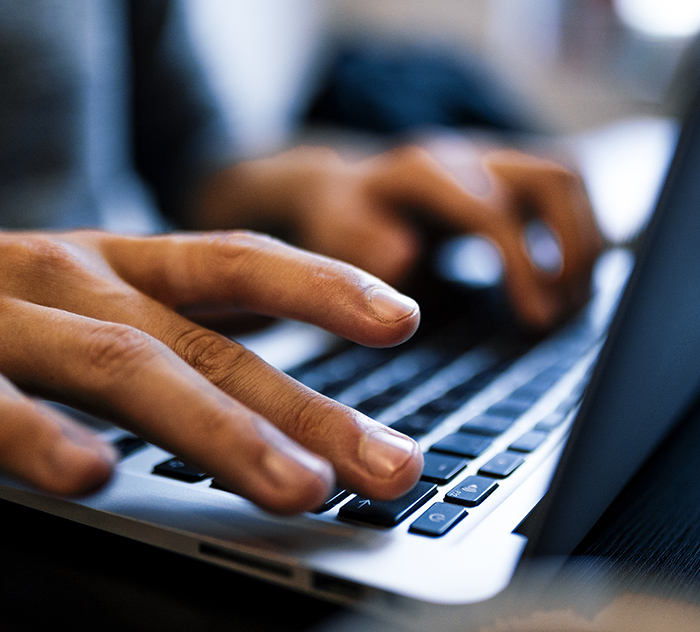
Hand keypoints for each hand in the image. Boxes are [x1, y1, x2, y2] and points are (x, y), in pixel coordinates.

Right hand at [0, 230, 422, 513]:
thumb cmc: (12, 311)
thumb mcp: (105, 306)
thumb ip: (183, 336)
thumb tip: (284, 402)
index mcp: (123, 268)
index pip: (240, 264)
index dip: (322, 284)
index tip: (400, 316)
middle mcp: (75, 282)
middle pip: (211, 343)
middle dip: (308, 408)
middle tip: (391, 465)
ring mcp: (5, 320)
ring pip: (127, 369)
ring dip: (220, 432)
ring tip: (300, 489)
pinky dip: (40, 438)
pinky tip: (96, 480)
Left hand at [198, 143, 602, 329]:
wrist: (344, 189)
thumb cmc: (342, 221)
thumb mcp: (337, 236)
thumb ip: (365, 246)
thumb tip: (405, 256)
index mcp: (422, 171)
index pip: (492, 210)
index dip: (524, 265)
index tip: (538, 319)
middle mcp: (465, 154)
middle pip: (552, 178)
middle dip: (574, 248)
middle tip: (566, 311)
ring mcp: (490, 156)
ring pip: (568, 178)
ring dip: (586, 240)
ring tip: (574, 299)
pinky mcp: (505, 171)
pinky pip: (563, 189)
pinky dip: (578, 232)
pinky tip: (567, 277)